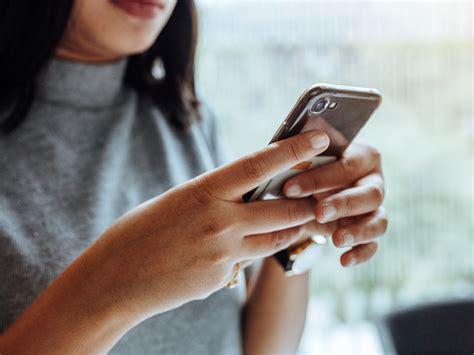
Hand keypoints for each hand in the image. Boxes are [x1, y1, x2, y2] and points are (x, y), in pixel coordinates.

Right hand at [86, 130, 330, 321]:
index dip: (293, 149)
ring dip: (290, 229)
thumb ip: (214, 197)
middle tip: (323, 194)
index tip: (319, 138)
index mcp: (203, 192)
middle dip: (307, 202)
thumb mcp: (178, 200)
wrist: (114, 280)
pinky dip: (249, 252)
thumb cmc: (139, 232)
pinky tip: (232, 250)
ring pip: (275, 239)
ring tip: (300, 220)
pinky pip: (247, 262)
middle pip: (282, 210)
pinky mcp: (221, 279)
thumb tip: (245, 193)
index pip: (258, 165)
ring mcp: (222, 254)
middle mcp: (219, 223)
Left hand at [282, 143, 386, 266]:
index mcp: (361, 156)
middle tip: (318, 212)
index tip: (288, 189)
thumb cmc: (305, 167)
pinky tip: (344, 260)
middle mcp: (373, 182)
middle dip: (343, 204)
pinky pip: (373, 245)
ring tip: (336, 239)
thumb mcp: (301, 156)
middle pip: (370, 194)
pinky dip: (361, 253)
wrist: (306, 193)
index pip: (346, 166)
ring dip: (359, 231)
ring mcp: (374, 209)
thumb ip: (299, 151)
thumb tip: (284, 150)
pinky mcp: (369, 231)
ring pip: (379, 221)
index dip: (319, 178)